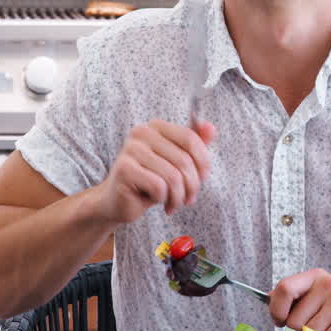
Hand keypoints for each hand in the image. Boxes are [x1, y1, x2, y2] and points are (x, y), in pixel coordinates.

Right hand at [100, 119, 215, 222]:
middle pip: (184, 160)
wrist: (119, 202)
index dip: (203, 162)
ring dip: (178, 196)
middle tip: (188, 199)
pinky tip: (157, 201)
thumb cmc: (149, 181)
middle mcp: (141, 133)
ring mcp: (130, 150)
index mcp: (155, 126)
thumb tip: (211, 128)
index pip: (191, 139)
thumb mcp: (175, 162)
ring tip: (174, 203)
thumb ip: (193, 144)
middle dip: (192, 185)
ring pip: (173, 177)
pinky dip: (163, 199)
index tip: (202, 178)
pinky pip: (159, 187)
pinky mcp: (124, 169)